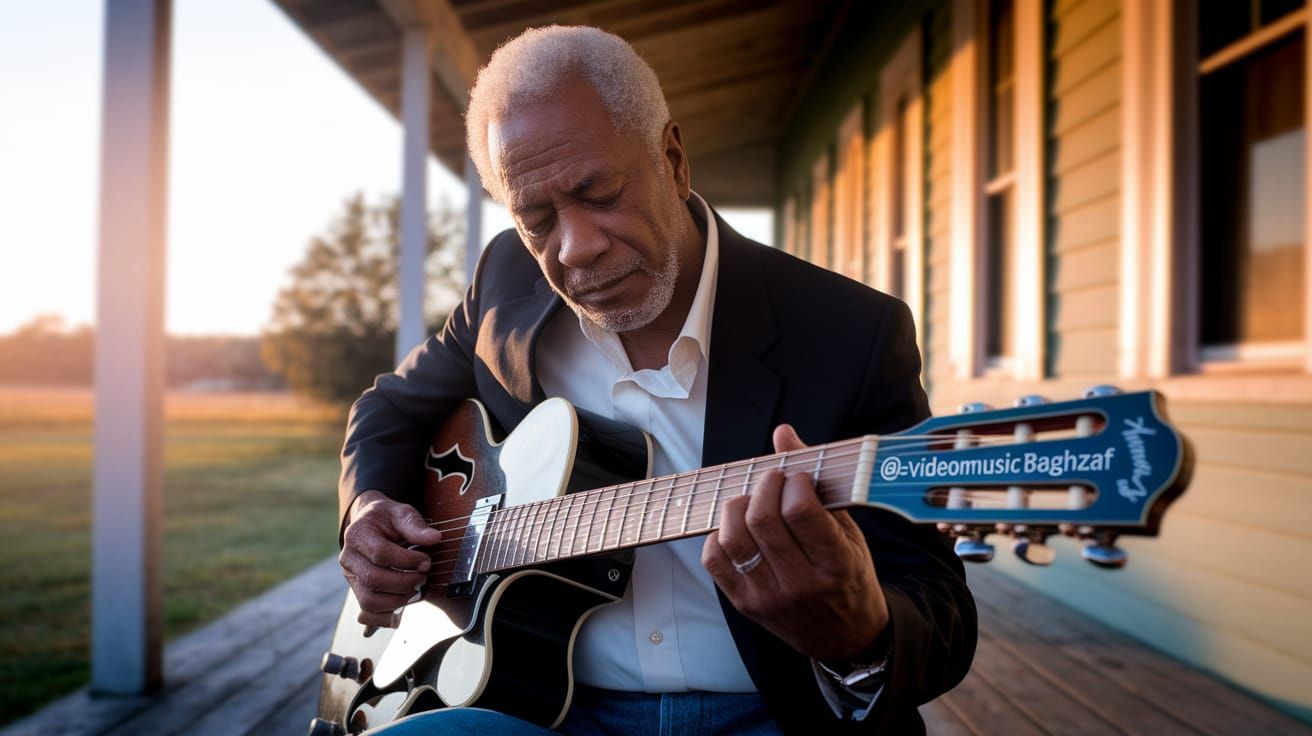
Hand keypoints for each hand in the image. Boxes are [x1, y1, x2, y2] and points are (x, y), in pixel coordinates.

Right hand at [339, 490, 442, 627]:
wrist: (371, 524)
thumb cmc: (387, 519)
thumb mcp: (401, 513)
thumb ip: (415, 526)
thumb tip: (434, 538)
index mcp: (358, 534)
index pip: (381, 553)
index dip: (407, 561)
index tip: (426, 561)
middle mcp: (349, 558)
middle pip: (374, 580)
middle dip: (405, 583)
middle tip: (423, 578)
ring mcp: (351, 577)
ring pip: (369, 601)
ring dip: (398, 601)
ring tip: (416, 591)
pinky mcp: (358, 591)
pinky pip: (367, 613)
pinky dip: (385, 618)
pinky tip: (402, 610)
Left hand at [702, 425, 889, 660]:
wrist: (846, 639)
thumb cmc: (850, 577)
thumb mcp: (849, 533)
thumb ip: (818, 483)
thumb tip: (783, 433)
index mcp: (835, 564)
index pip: (800, 510)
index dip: (794, 482)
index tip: (800, 478)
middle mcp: (800, 584)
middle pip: (762, 520)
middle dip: (764, 486)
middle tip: (774, 481)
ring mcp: (768, 597)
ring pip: (733, 538)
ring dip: (738, 506)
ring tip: (754, 501)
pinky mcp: (745, 605)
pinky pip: (714, 560)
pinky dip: (719, 535)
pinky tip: (738, 529)